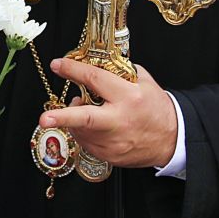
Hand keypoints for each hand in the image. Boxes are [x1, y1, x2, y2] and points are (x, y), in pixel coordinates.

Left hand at [39, 58, 178, 168]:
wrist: (173, 140)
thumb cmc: (157, 108)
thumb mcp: (144, 83)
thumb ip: (119, 72)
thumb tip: (94, 61)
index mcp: (129, 97)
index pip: (96, 80)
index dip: (73, 71)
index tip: (58, 65)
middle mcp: (120, 121)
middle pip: (86, 118)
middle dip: (62, 118)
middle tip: (45, 118)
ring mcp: (114, 142)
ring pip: (81, 130)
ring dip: (75, 118)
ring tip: (88, 109)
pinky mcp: (110, 156)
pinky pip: (86, 142)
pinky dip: (84, 131)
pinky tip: (96, 125)